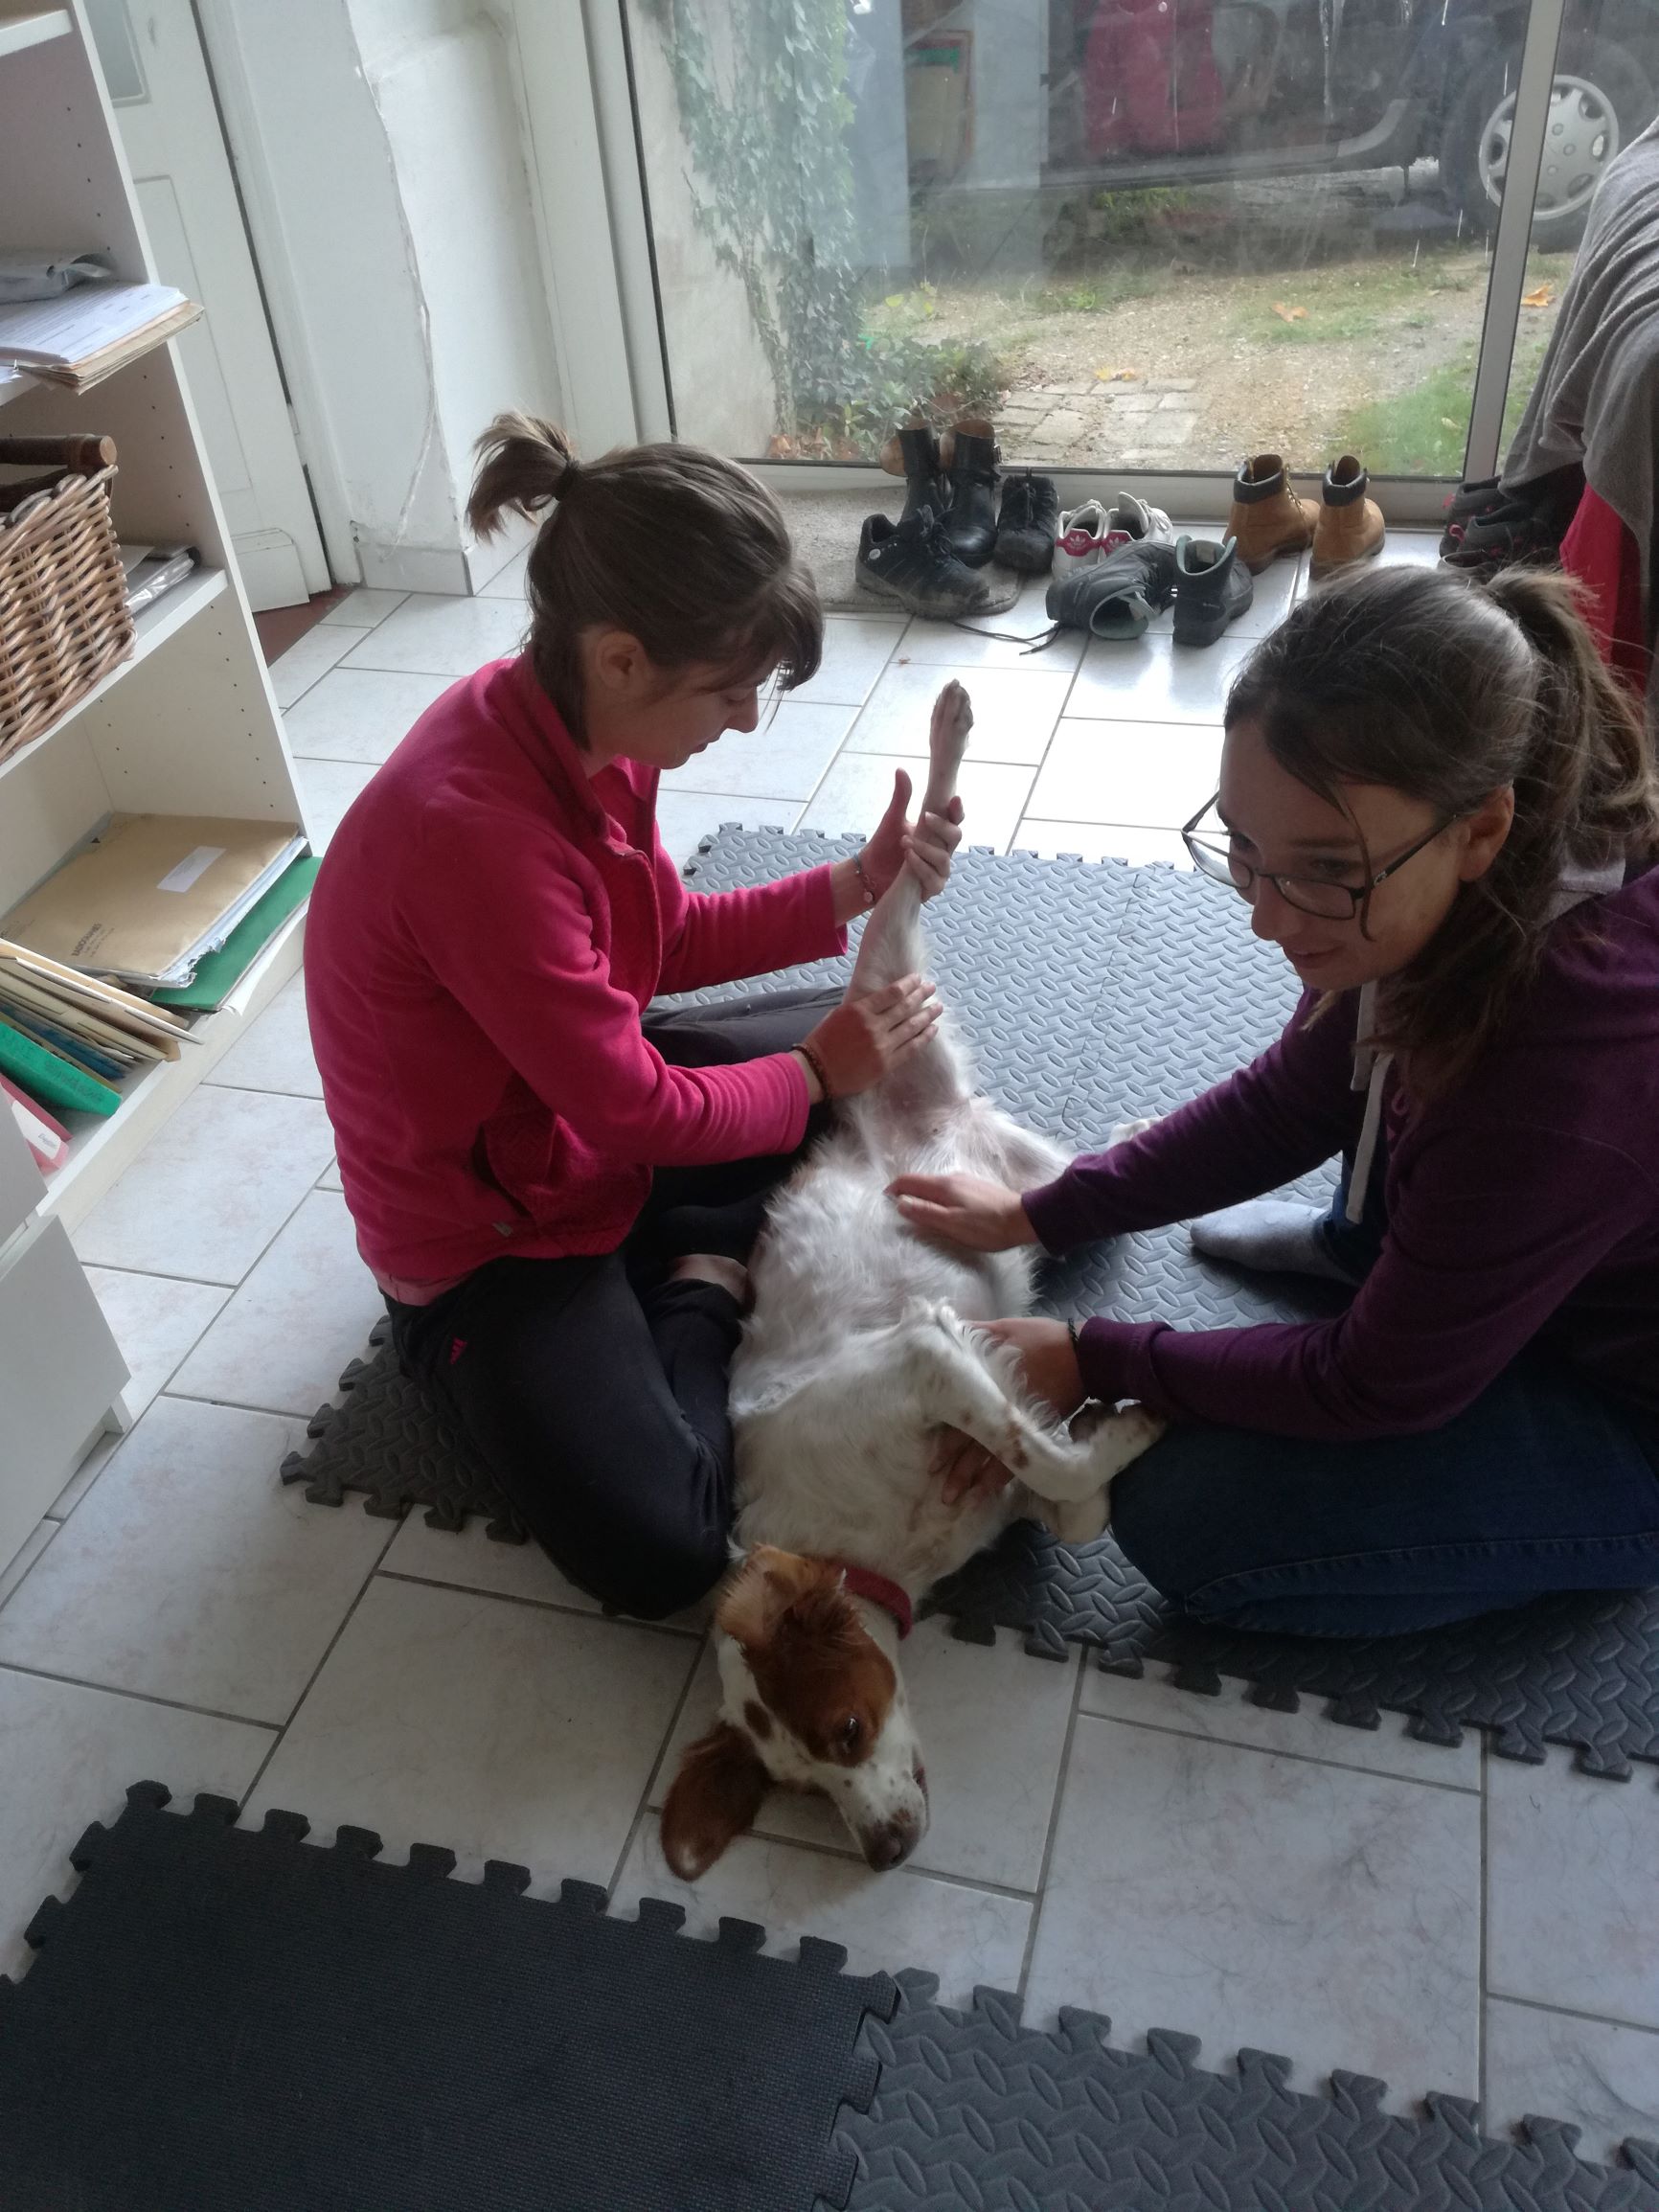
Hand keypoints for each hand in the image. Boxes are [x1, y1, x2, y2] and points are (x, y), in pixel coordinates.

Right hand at [801, 975, 940, 1096]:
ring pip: (912, 1027)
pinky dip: (924, 1037)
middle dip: (922, 995)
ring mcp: (882, 1046)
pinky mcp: (887, 1064)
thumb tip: (883, 1000)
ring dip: (928, 1015)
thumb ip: (862, 1007)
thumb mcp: (839, 1014)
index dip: (909, 984)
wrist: (816, 1071)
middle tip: (932, 988)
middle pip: (906, 1007)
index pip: (892, 992)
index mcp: (860, 1009)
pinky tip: (933, 1029)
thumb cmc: (823, 1040)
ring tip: (938, 1007)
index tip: (918, 979)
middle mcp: (874, 1026)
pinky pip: (911, 1048)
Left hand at [858, 688, 968, 902]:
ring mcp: (939, 870)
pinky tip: (908, 857)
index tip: (954, 798)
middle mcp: (943, 850)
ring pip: (944, 858)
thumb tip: (901, 769)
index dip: (957, 810)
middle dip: (942, 826)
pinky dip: (920, 866)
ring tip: (905, 841)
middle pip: (956, 837)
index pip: (955, 819)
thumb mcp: (893, 819)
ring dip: (925, 847)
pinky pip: (933, 878)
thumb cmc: (886, 846)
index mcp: (937, 832)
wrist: (870, 873)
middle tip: (924, 816)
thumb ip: (902, 796)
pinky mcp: (930, 888)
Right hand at [887, 1172, 1037, 1250]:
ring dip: (923, 1197)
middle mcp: (952, 1178)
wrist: (1024, 1219)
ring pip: (935, 1187)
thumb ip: (925, 1213)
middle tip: (898, 1212)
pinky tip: (944, 1213)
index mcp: (942, 1186)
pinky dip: (938, 1200)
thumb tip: (900, 1204)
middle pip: (921, 1182)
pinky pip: (949, 1192)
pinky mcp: (976, 1190)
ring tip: (919, 1215)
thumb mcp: (951, 1223)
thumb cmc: (986, 1226)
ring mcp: (966, 1182)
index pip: (908, 1180)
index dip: (893, 1190)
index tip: (884, 1203)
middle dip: (906, 1193)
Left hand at [933, 1318, 1086, 1505]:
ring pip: (988, 1455)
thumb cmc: (1042, 1339)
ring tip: (954, 1499)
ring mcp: (1018, 1421)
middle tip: (938, 1489)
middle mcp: (998, 1407)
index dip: (942, 1440)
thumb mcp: (1003, 1328)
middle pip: (969, 1441)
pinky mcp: (1037, 1430)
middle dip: (953, 1466)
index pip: (957, 1415)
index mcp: (986, 1381)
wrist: (1086, 1356)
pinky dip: (999, 1476)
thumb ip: (974, 1333)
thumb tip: (944, 1330)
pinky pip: (1015, 1459)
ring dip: (971, 1478)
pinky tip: (987, 1491)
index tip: (930, 1461)